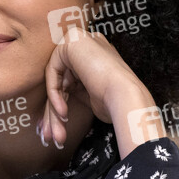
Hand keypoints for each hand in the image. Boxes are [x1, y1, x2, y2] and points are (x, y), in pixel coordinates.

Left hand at [38, 27, 162, 158]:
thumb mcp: (89, 94)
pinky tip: (63, 113)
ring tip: (56, 135)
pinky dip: (55, 95)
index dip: (60, 105)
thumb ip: (72, 89)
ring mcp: (79, 41)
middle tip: (52, 136)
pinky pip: (53, 73)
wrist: (127, 96)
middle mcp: (87, 44)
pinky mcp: (71, 43)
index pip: (69, 80)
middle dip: (54, 112)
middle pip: (61, 82)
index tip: (58, 128)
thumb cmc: (115, 102)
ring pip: (56, 81)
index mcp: (95, 54)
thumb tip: (51, 104)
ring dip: (54, 111)